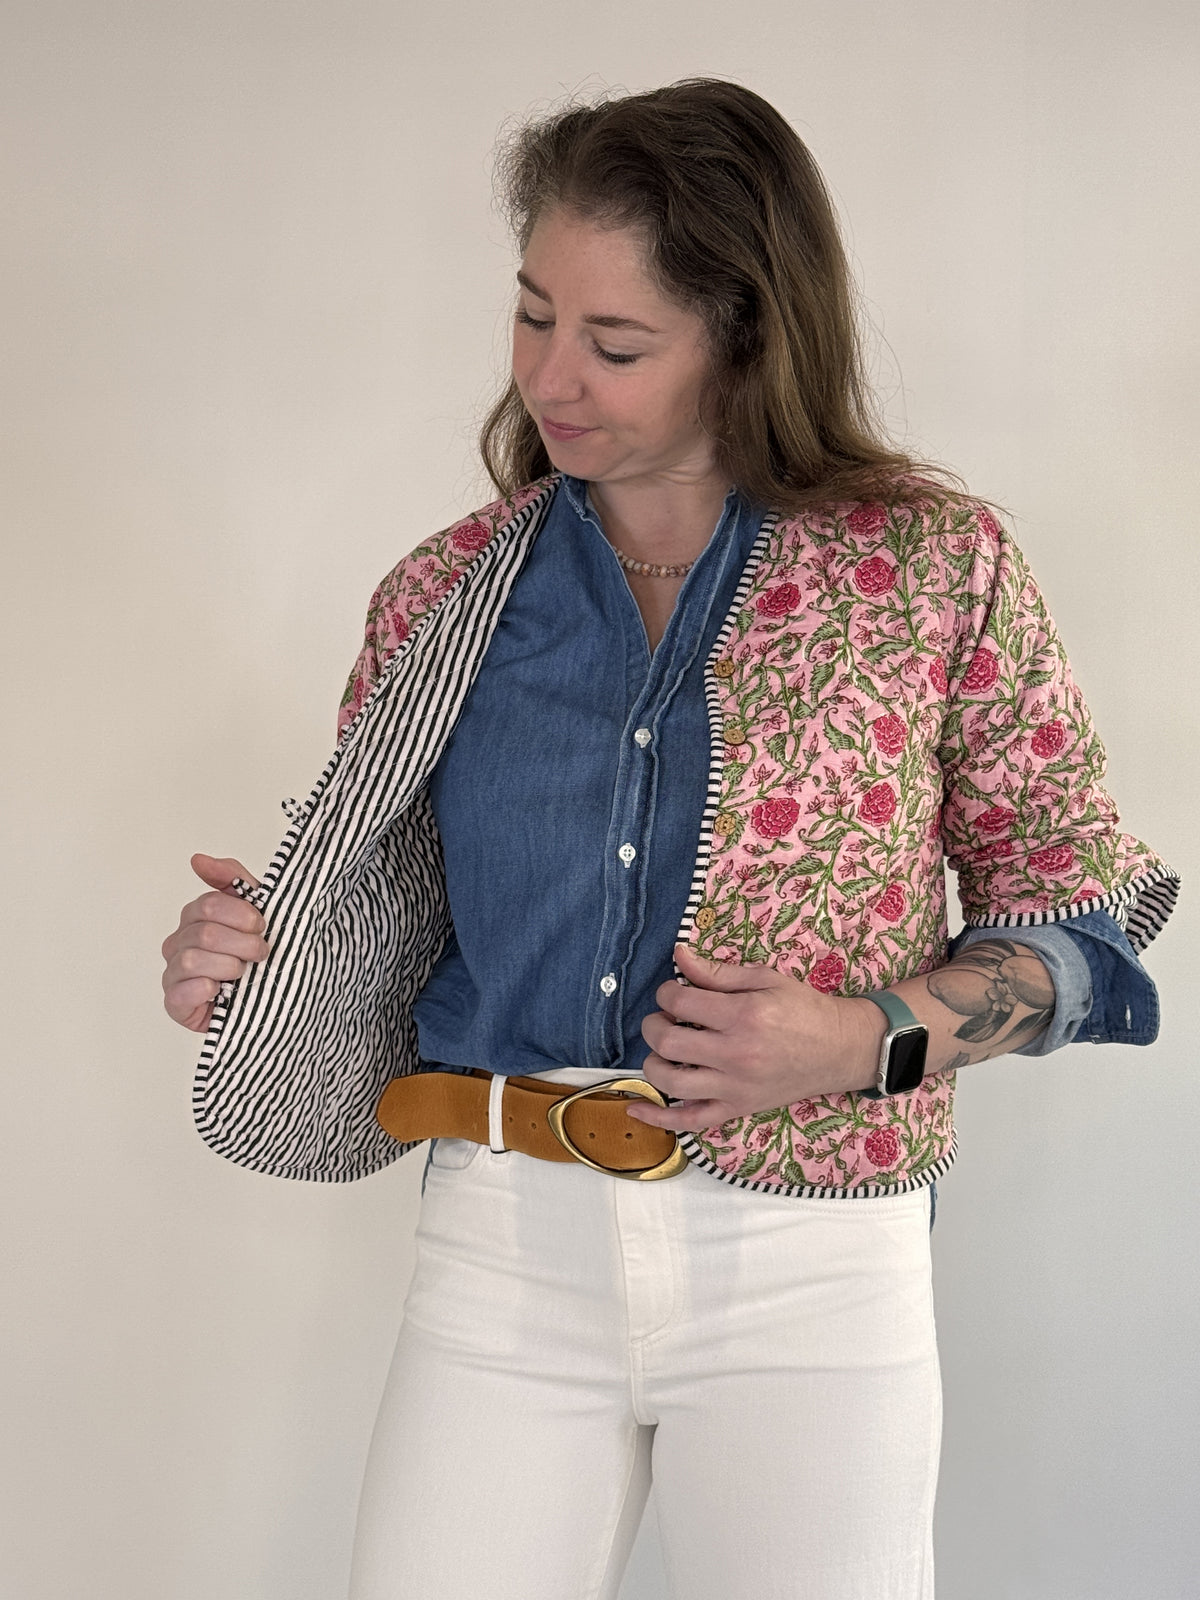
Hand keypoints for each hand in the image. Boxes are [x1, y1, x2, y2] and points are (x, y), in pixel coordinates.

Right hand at [160, 854, 266, 1032]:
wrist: (273, 998)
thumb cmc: (259, 952)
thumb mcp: (256, 909)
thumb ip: (231, 879)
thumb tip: (197, 859)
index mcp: (195, 918)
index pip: (209, 905)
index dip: (242, 915)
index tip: (262, 926)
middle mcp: (179, 943)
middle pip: (204, 932)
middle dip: (242, 944)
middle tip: (260, 953)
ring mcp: (174, 974)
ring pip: (191, 960)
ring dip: (228, 967)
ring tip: (244, 974)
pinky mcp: (176, 1004)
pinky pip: (179, 993)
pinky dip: (204, 990)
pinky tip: (221, 992)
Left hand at [628, 943, 880, 1131]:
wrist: (840, 1049)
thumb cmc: (803, 1009)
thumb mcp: (764, 979)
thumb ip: (717, 972)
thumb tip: (678, 956)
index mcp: (743, 1015)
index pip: (680, 1003)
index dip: (666, 993)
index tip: (672, 993)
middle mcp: (736, 1054)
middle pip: (668, 1043)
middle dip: (654, 1025)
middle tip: (663, 1019)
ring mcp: (735, 1087)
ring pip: (672, 1083)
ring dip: (653, 1063)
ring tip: (662, 1050)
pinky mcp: (738, 1108)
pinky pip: (691, 1121)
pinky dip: (660, 1118)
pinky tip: (636, 1108)